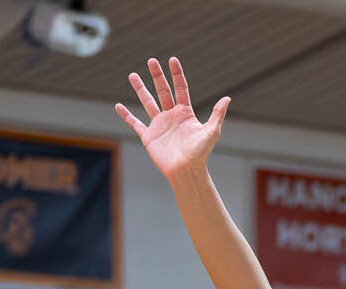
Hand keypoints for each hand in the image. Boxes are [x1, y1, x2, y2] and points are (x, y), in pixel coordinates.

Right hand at [117, 57, 230, 181]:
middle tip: (151, 60)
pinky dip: (126, 116)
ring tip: (133, 75)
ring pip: (148, 102)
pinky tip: (118, 106)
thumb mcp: (211, 131)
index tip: (172, 60)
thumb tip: (228, 98)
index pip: (180, 89)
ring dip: (140, 89)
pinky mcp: (149, 136)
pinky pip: (135, 123)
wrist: (185, 171)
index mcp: (185, 113)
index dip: (177, 74)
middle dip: (158, 76)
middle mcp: (172, 117)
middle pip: (163, 91)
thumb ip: (217, 114)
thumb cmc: (199, 153)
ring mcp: (159, 125)